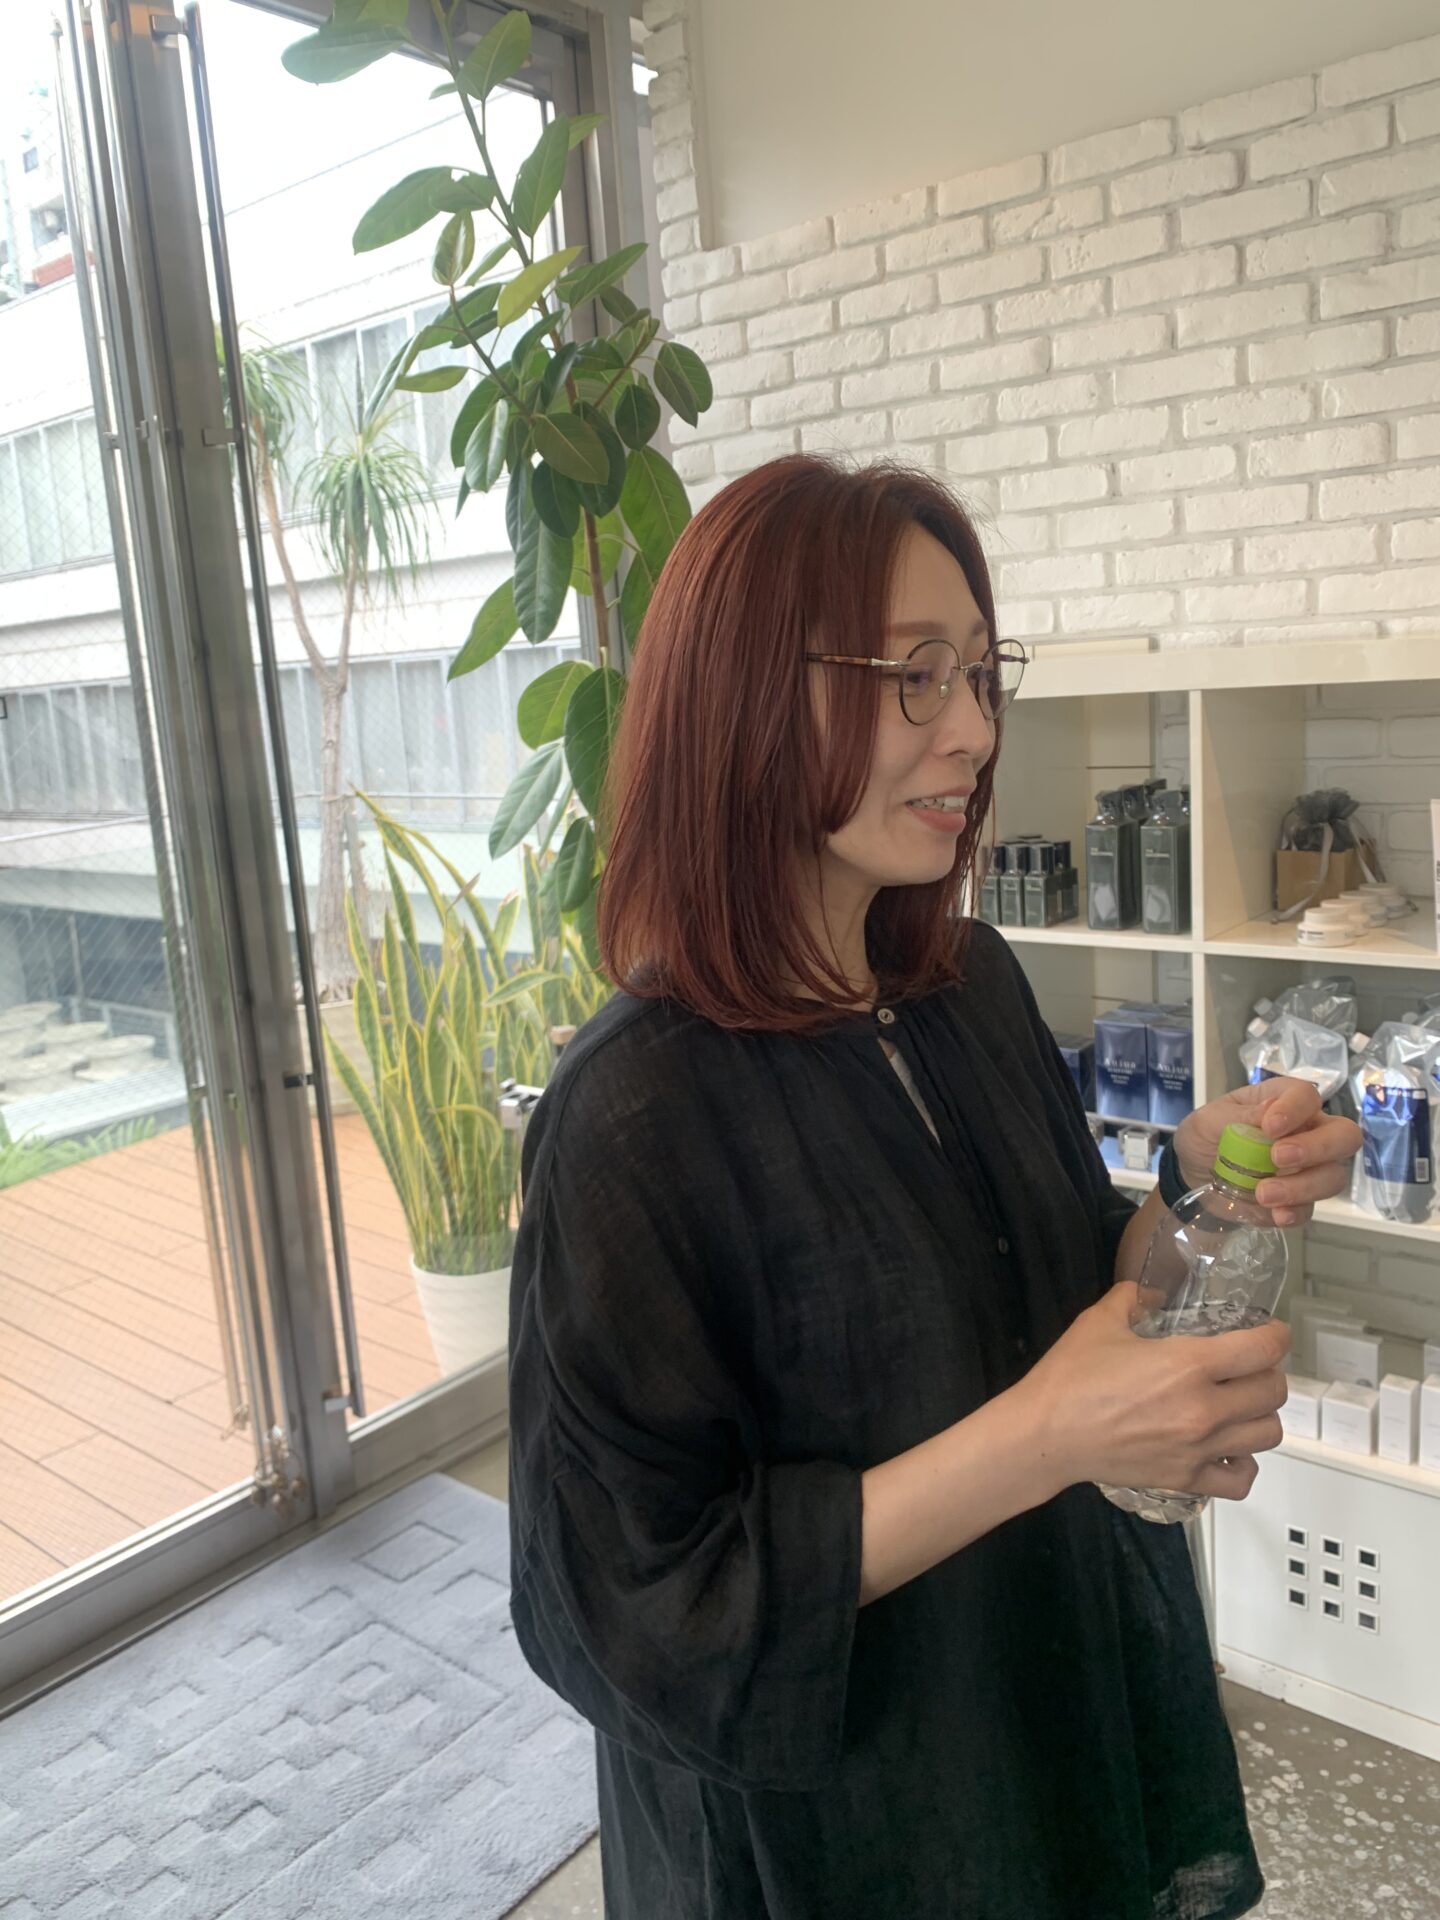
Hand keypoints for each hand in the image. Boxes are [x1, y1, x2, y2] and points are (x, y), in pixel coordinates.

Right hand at [1019, 1282, 1292, 1501]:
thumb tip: (1153, 1293)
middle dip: (1267, 1372)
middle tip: (1246, 1366)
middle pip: (1274, 1392)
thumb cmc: (1071, 1376)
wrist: (1047, 1434)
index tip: (1269, 1332)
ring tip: (1238, 1404)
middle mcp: (1206, 1408)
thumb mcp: (1100, 1321)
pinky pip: (1242, 1477)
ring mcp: (1200, 1448)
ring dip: (1259, 1414)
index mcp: (1189, 1364)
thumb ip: (1133, 1298)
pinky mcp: (1188, 1479)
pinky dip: (1243, 1461)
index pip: (1263, 1349)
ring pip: (1268, 1434)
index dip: (1275, 1336)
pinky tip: (1225, 1446)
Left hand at [1173, 1078, 1361, 1227]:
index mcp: (1282, 1102)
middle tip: (1278, 1158)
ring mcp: (1308, 1168)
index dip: (1296, 1109)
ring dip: (1302, 1186)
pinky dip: (1295, 1211)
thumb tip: (1270, 1107)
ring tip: (1263, 1193)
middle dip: (1317, 1148)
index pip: (1307, 1096)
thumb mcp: (1208, 1120)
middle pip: (1344, 1136)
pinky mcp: (1299, 1200)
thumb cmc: (1205, 1136)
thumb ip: (1238, 1115)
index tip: (1270, 1127)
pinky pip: (1311, 1208)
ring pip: (1333, 1176)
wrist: (1192, 1175)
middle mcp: (1307, 1131)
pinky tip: (1275, 1214)